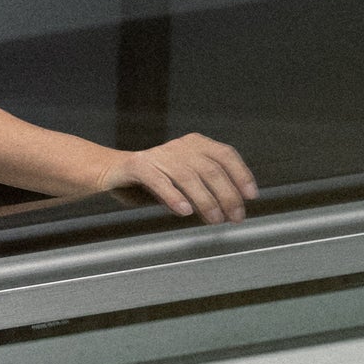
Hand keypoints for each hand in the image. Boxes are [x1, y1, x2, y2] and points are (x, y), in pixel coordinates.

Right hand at [98, 133, 256, 223]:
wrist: (112, 172)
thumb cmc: (155, 180)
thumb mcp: (185, 182)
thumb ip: (206, 189)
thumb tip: (233, 209)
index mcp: (195, 144)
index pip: (225, 154)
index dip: (241, 174)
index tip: (251, 196)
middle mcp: (179, 146)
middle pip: (210, 169)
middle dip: (227, 195)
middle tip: (234, 217)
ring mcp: (158, 155)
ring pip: (188, 176)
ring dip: (205, 200)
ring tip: (214, 219)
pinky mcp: (138, 166)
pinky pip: (159, 181)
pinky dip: (174, 196)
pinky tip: (184, 211)